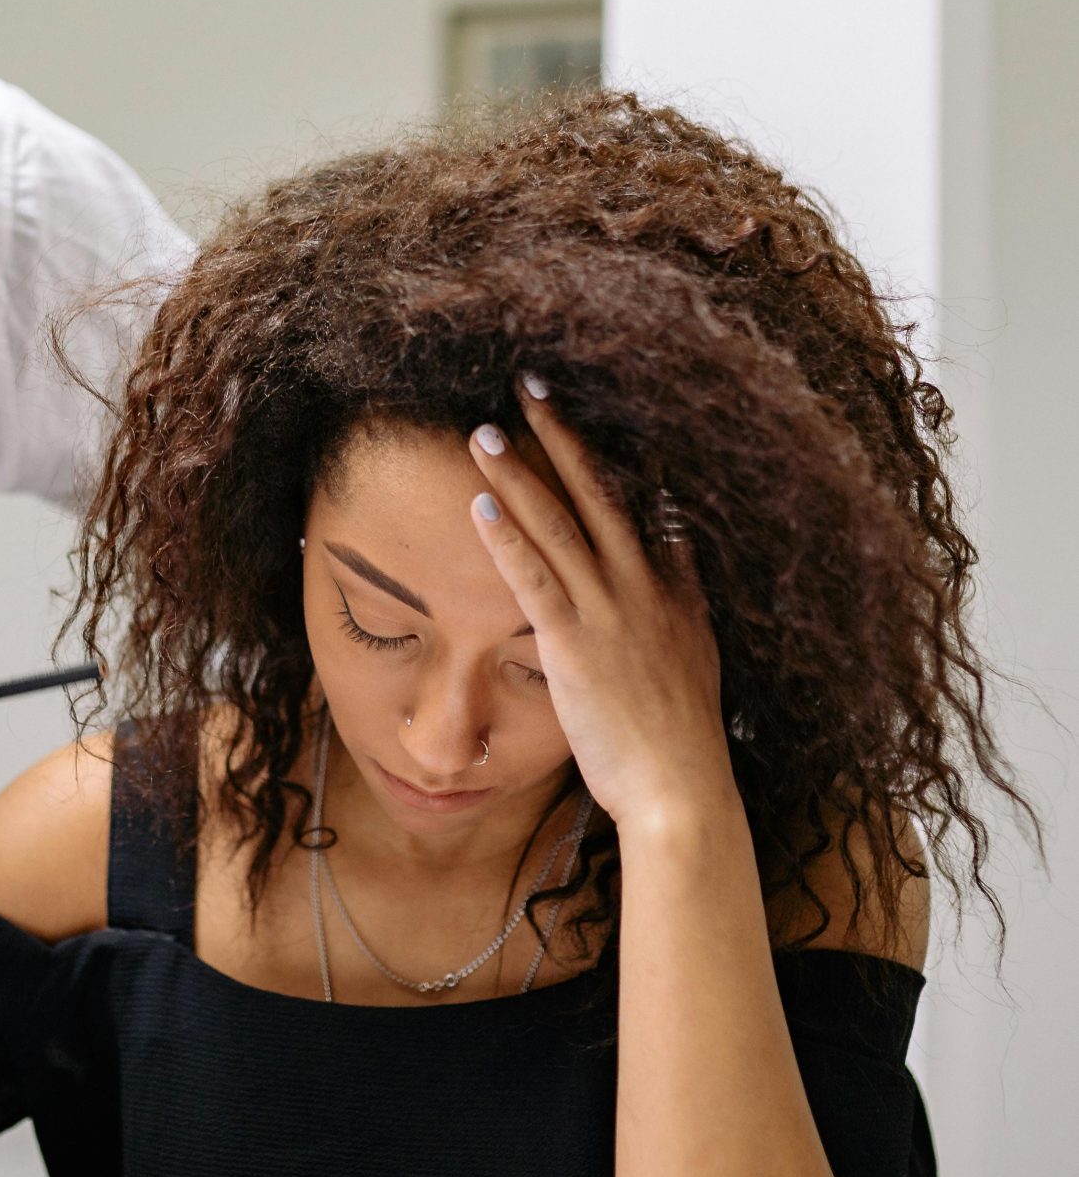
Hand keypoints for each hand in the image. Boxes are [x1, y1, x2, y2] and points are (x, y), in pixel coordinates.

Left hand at [469, 396, 733, 833]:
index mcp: (677, 591)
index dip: (617, 451)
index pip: (648, 503)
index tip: (594, 406)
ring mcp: (612, 613)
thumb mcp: (696, 659)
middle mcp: (646, 588)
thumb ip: (684, 604)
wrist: (681, 791)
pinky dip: (508, 539)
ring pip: (561, 524)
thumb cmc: (679, 741)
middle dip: (562, 435)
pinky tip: (480, 504)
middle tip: (527, 385)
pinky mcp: (575, 645)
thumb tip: (680, 560)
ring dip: (518, 472)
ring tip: (481, 431)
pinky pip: (536, 580)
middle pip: (601, 491)